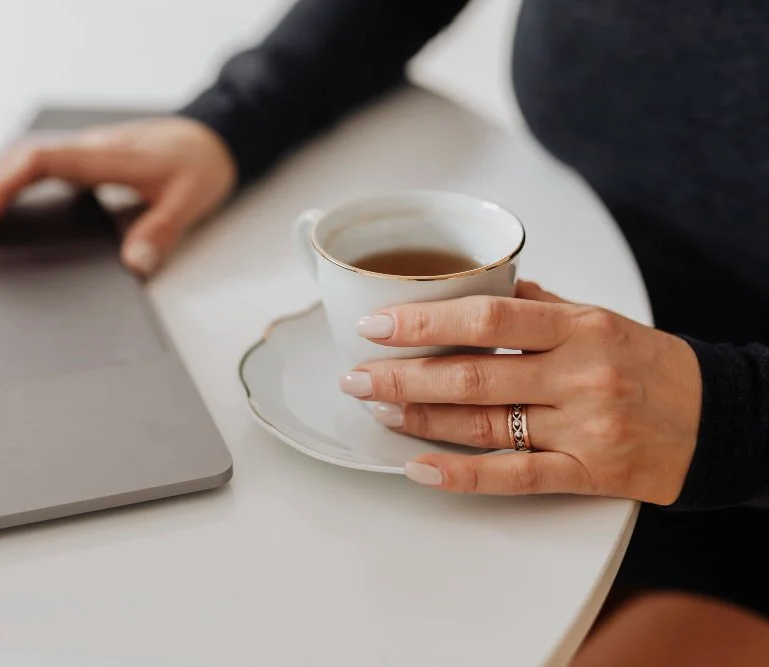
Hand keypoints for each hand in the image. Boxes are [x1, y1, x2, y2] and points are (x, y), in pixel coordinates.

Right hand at [0, 117, 236, 275]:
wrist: (213, 138)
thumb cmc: (199, 165)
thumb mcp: (190, 201)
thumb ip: (163, 232)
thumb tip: (135, 265)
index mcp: (103, 156)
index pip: (39, 164)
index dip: (4, 189)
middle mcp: (83, 152)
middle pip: (12, 165)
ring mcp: (78, 157)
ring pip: (14, 167)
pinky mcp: (79, 165)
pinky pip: (28, 173)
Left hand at [343, 281, 702, 504]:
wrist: (717, 420)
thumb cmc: (650, 366)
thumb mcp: (599, 319)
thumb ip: (539, 306)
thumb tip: (483, 287)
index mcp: (580, 328)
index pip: (488, 318)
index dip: (424, 322)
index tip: (377, 325)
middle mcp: (580, 375)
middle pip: (473, 374)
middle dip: (403, 376)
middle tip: (357, 376)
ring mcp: (583, 429)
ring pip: (484, 424)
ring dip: (420, 419)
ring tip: (377, 410)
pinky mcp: (588, 474)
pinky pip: (515, 476)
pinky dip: (462, 475)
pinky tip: (419, 467)